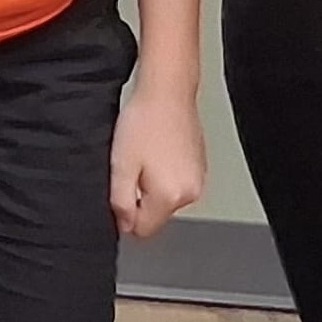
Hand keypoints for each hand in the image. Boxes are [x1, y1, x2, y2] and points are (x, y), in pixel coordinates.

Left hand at [109, 84, 207, 238]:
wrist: (167, 91)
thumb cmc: (145, 121)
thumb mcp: (121, 165)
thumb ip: (120, 201)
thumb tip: (124, 224)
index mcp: (170, 196)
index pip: (144, 230)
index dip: (126, 215)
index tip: (121, 192)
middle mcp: (191, 192)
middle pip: (156, 214)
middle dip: (140, 197)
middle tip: (132, 166)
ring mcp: (199, 179)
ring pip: (166, 198)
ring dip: (153, 184)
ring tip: (145, 155)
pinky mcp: (201, 166)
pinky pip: (176, 182)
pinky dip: (165, 172)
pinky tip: (157, 149)